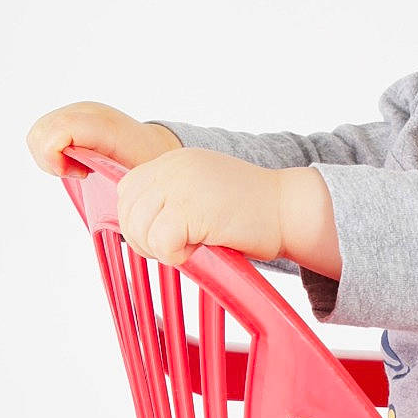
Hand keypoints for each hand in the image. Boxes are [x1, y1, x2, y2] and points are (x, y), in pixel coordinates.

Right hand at [26, 101, 181, 176]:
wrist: (154, 146)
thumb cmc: (147, 163)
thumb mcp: (137, 177)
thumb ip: (113, 181)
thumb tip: (92, 200)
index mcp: (105, 125)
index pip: (60, 129)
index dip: (55, 156)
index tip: (79, 174)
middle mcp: (86, 112)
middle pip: (42, 132)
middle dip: (51, 160)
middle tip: (79, 173)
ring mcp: (75, 112)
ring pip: (38, 133)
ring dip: (49, 157)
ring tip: (77, 167)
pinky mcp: (70, 117)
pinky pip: (44, 133)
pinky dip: (51, 151)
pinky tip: (74, 160)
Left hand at [114, 149, 285, 268]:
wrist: (290, 209)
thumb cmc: (254, 211)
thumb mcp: (204, 190)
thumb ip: (172, 198)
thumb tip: (140, 227)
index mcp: (173, 161)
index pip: (127, 191)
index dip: (138, 220)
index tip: (164, 236)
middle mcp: (173, 167)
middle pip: (127, 211)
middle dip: (144, 240)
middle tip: (177, 249)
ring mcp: (181, 186)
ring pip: (138, 228)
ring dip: (159, 249)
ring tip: (191, 249)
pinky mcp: (191, 209)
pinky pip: (160, 241)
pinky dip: (175, 256)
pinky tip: (199, 251)